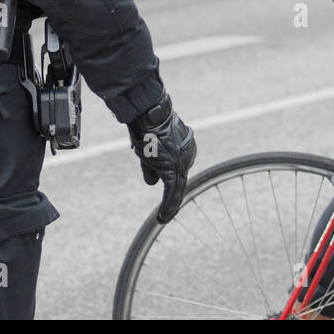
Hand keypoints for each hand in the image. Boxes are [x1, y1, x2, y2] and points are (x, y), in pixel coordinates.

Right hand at [127, 93, 196, 223]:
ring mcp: (182, 164)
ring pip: (177, 190)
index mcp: (184, 148)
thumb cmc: (146, 127)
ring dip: (170, 207)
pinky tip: (162, 218)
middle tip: (166, 213)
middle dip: (172, 198)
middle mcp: (187, 156)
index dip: (171, 186)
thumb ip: (151, 167)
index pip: (177, 171)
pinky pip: (172, 193)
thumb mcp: (148, 148)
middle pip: (178, 181)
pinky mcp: (175, 170)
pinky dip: (168, 207)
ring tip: (163, 218)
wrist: (149, 115)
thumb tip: (152, 183)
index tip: (168, 199)